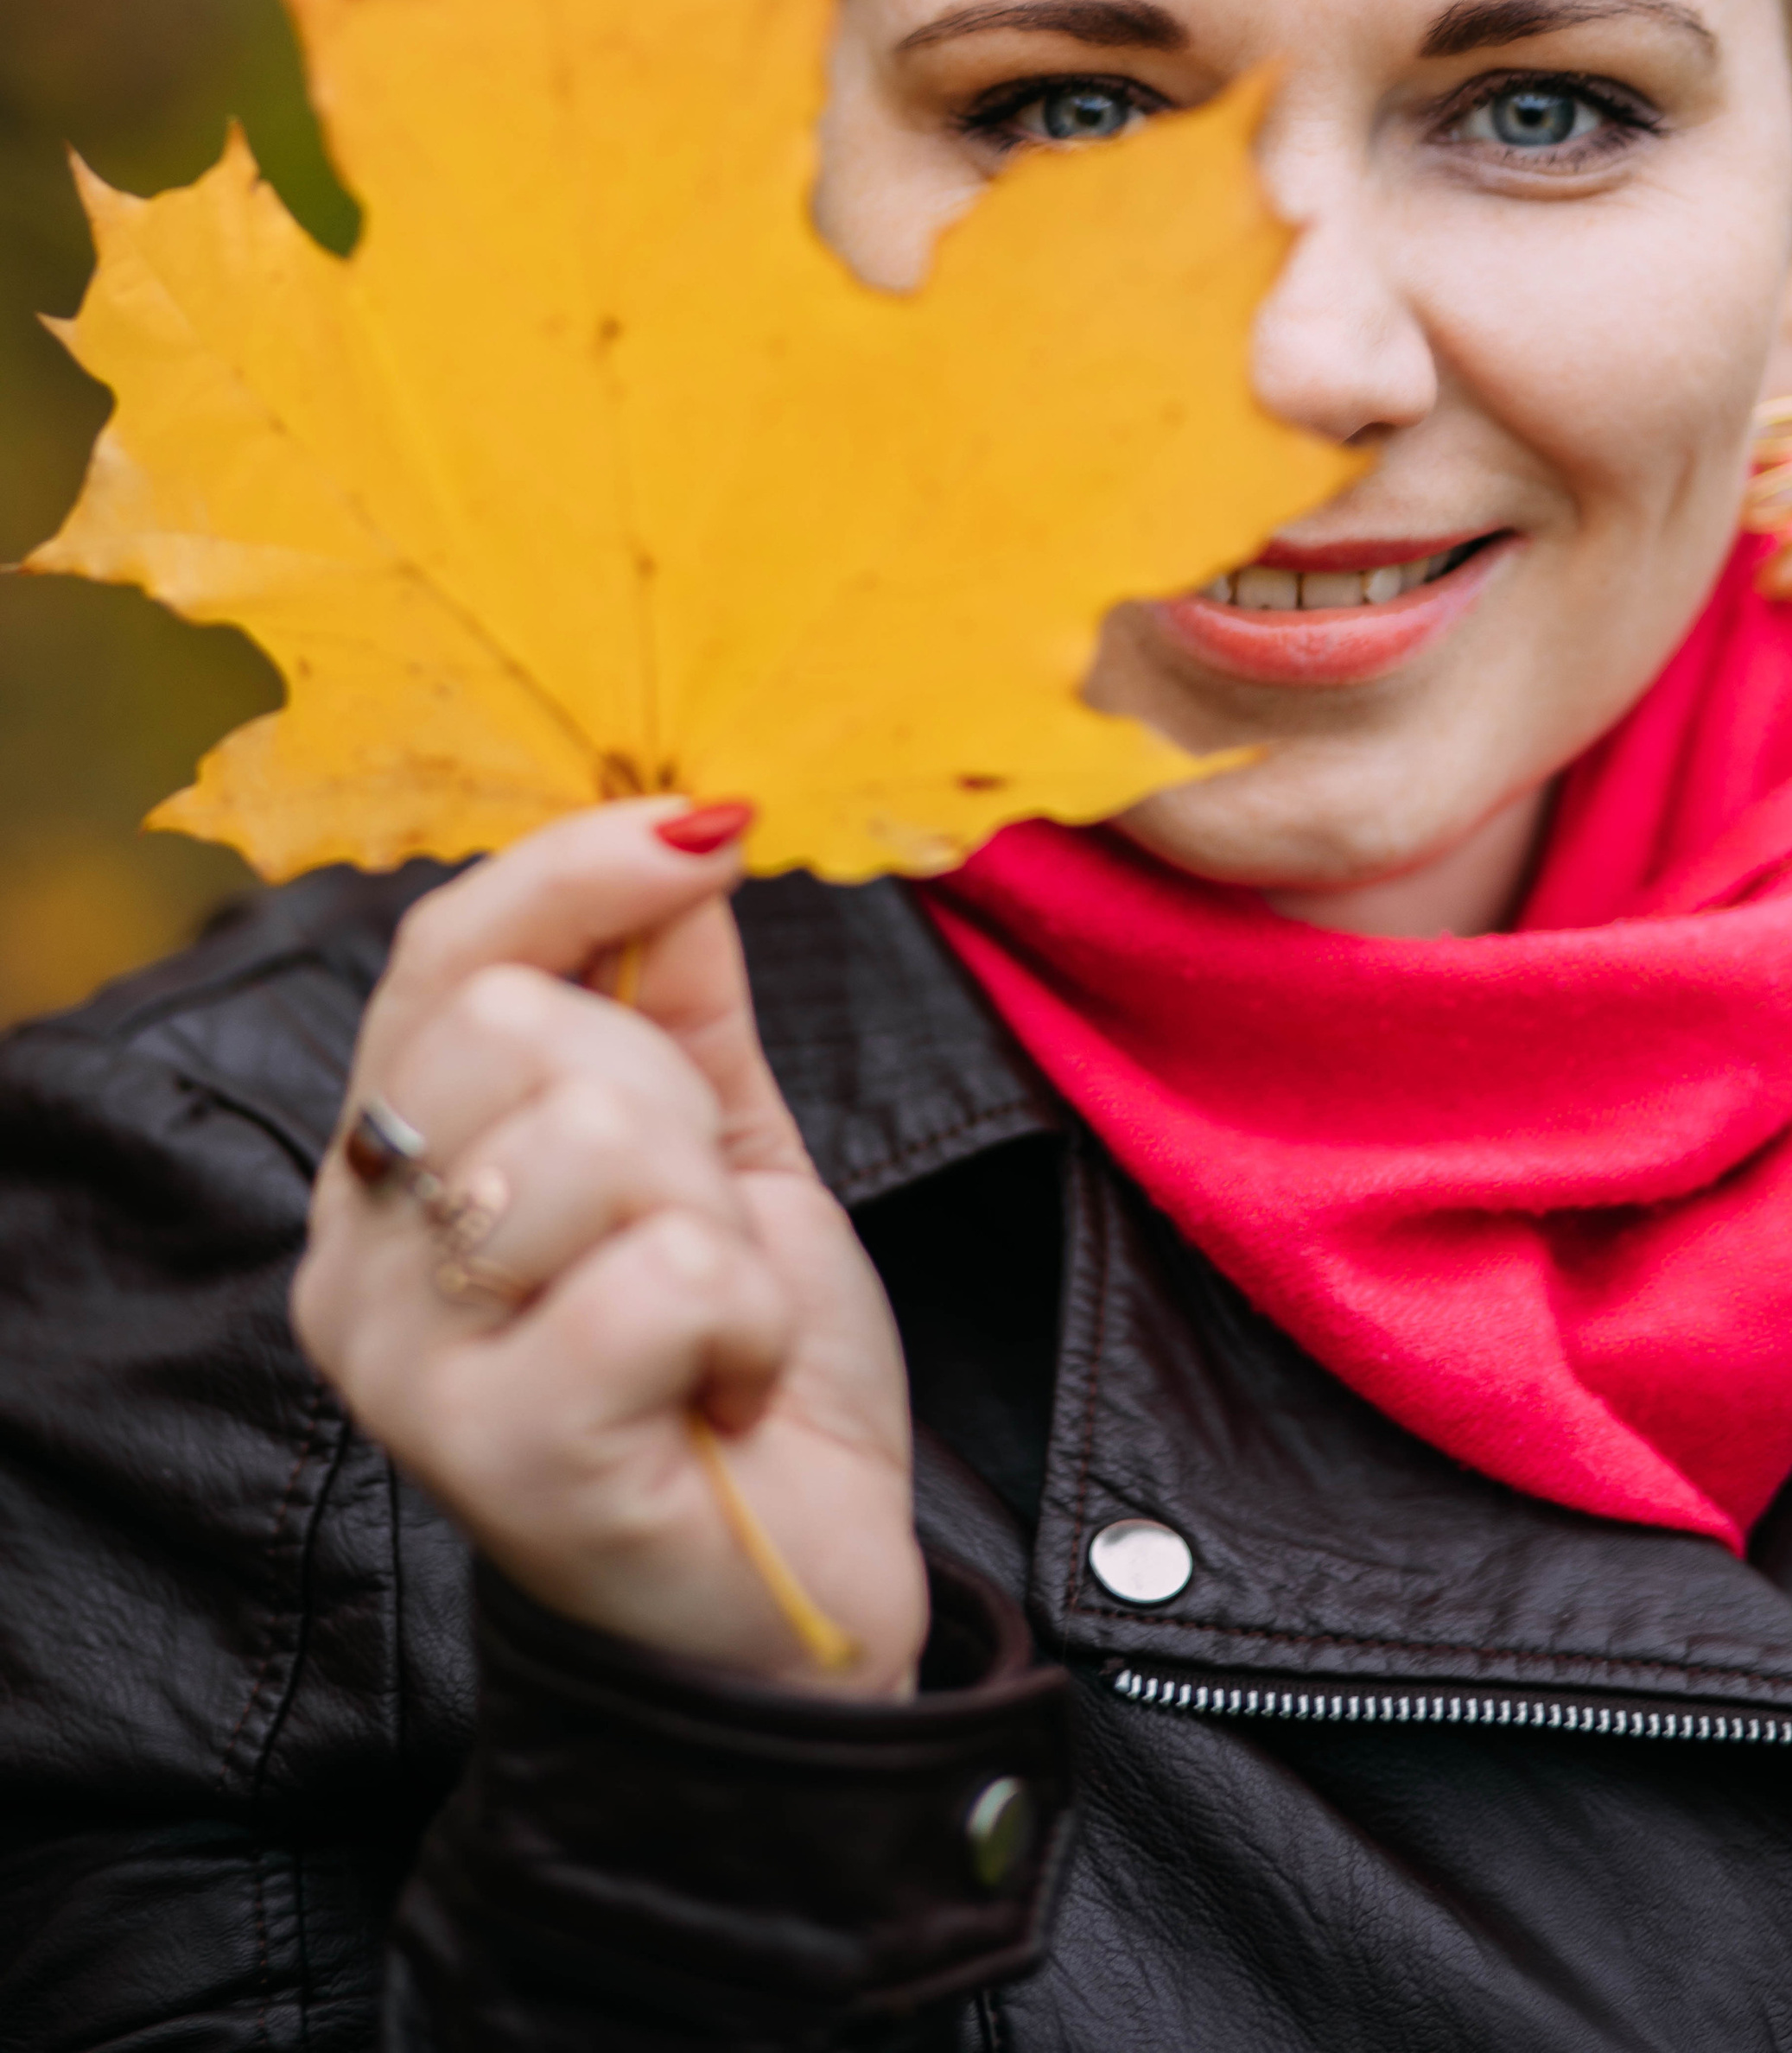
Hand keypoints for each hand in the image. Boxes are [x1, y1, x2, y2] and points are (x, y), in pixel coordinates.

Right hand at [292, 801, 928, 1695]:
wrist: (798, 1604)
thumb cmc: (737, 1374)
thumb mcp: (723, 1150)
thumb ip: (682, 1001)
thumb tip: (687, 826)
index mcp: (390, 1167)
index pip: (445, 949)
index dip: (580, 870)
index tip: (710, 829)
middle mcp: (354, 1262)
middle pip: (528, 1032)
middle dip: (678, 1106)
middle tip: (700, 1228)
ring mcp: (410, 1367)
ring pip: (602, 1141)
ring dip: (719, 1222)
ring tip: (710, 1322)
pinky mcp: (506, 1452)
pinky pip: (663, 1273)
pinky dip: (742, 1318)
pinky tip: (722, 1388)